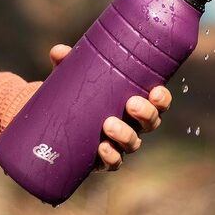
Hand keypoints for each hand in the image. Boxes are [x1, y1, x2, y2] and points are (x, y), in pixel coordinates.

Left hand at [49, 44, 172, 171]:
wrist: (52, 124)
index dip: (162, 98)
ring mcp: (118, 142)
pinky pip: (113, 162)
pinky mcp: (102, 159)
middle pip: (151, 123)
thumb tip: (59, 52)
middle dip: (146, 114)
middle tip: (131, 104)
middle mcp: (131, 123)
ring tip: (108, 124)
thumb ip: (68, 63)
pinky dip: (111, 156)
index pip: (157, 101)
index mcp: (133, 100)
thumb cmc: (73, 94)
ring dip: (125, 135)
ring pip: (133, 143)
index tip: (156, 91)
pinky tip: (101, 148)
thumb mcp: (73, 76)